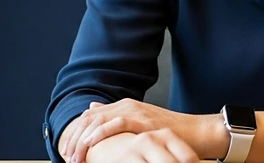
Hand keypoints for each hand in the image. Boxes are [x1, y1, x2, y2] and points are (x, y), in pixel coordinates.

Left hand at [60, 99, 223, 162]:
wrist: (195, 133)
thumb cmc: (169, 134)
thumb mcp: (140, 124)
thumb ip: (116, 118)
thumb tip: (92, 108)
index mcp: (124, 107)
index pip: (90, 116)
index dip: (75, 134)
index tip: (69, 153)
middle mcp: (127, 106)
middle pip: (89, 118)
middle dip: (74, 139)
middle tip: (67, 158)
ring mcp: (135, 111)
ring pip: (97, 120)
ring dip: (82, 140)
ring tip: (75, 157)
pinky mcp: (143, 120)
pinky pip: (116, 124)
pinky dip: (99, 134)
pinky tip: (90, 145)